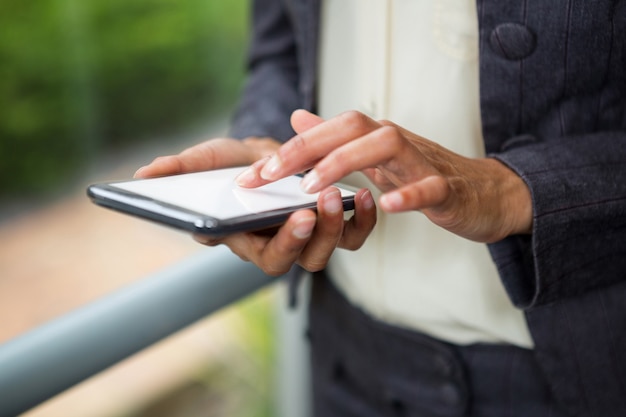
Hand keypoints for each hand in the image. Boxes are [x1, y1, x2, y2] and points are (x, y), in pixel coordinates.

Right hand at [134, 136, 376, 274]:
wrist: (267, 155)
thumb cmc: (235, 165)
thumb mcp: (209, 161)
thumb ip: (181, 167)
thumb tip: (144, 174)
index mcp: (249, 239)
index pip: (268, 257)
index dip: (285, 242)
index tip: (299, 215)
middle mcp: (280, 244)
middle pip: (301, 260)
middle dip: (315, 237)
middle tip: (322, 204)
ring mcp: (308, 236)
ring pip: (329, 250)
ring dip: (338, 225)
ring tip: (345, 193)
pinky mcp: (331, 223)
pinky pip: (352, 232)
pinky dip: (363, 217)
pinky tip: (364, 192)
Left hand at [236, 110, 531, 242]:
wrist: (486, 193)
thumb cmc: (426, 175)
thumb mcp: (375, 156)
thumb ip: (336, 139)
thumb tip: (298, 117)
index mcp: (375, 139)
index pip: (329, 131)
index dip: (289, 150)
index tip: (254, 175)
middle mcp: (396, 142)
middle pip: (351, 128)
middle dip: (306, 148)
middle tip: (269, 176)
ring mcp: (424, 163)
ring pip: (386, 146)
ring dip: (345, 163)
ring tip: (312, 187)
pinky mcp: (448, 190)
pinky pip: (430, 187)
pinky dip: (408, 193)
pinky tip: (385, 204)